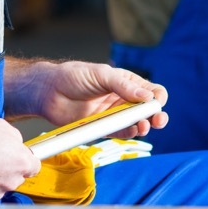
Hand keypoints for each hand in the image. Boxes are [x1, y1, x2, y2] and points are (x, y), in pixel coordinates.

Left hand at [33, 61, 168, 137]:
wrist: (48, 91)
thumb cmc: (73, 76)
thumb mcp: (101, 74)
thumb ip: (123, 85)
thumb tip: (147, 96)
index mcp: (126, 82)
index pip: (151, 90)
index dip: (157, 97)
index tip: (156, 102)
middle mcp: (123, 99)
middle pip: (147, 110)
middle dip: (156, 115)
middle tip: (158, 120)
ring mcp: (113, 115)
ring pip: (136, 123)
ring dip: (144, 126)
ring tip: (144, 126)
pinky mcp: (103, 128)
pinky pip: (120, 133)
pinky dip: (128, 134)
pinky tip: (132, 131)